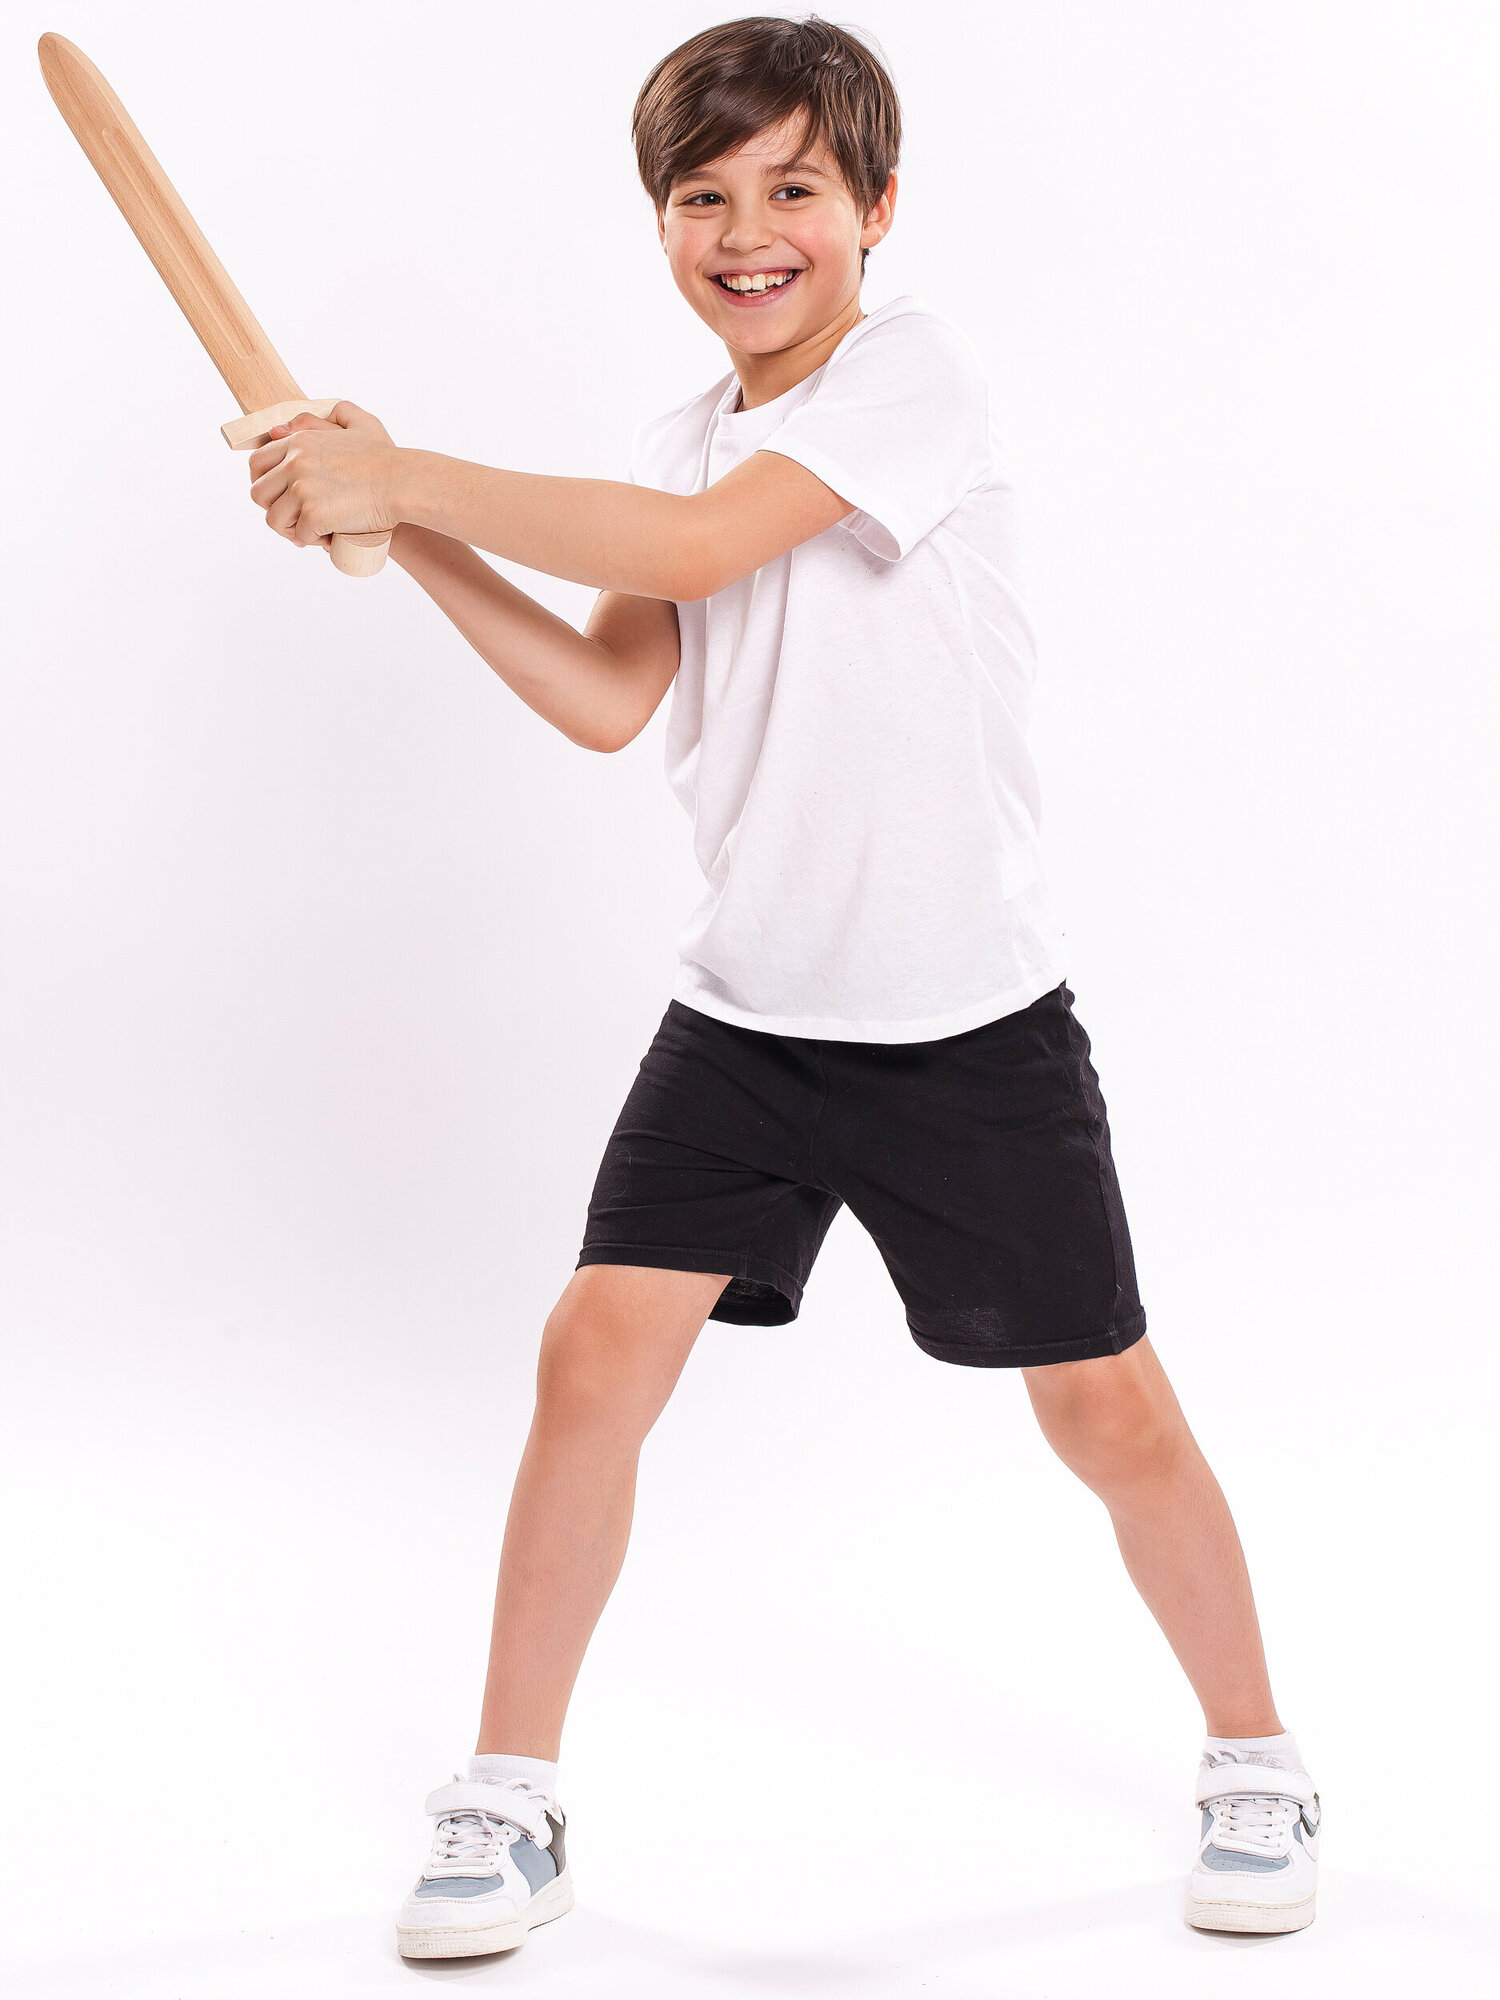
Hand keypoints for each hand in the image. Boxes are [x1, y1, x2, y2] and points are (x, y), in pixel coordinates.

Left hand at [247, 401, 400, 549]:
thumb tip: (293, 424)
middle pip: (258, 494)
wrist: (403, 483)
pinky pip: (301, 535)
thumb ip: (334, 415)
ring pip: (274, 519)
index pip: (257, 464)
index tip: (282, 498)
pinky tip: (327, 540)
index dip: (266, 485)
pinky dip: (314, 542)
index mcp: (299, 442)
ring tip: (311, 532)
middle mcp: (294, 463)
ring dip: (290, 530)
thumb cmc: (387, 458)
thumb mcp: (362, 424)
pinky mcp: (315, 515)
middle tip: (297, 518)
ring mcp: (302, 489)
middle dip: (275, 509)